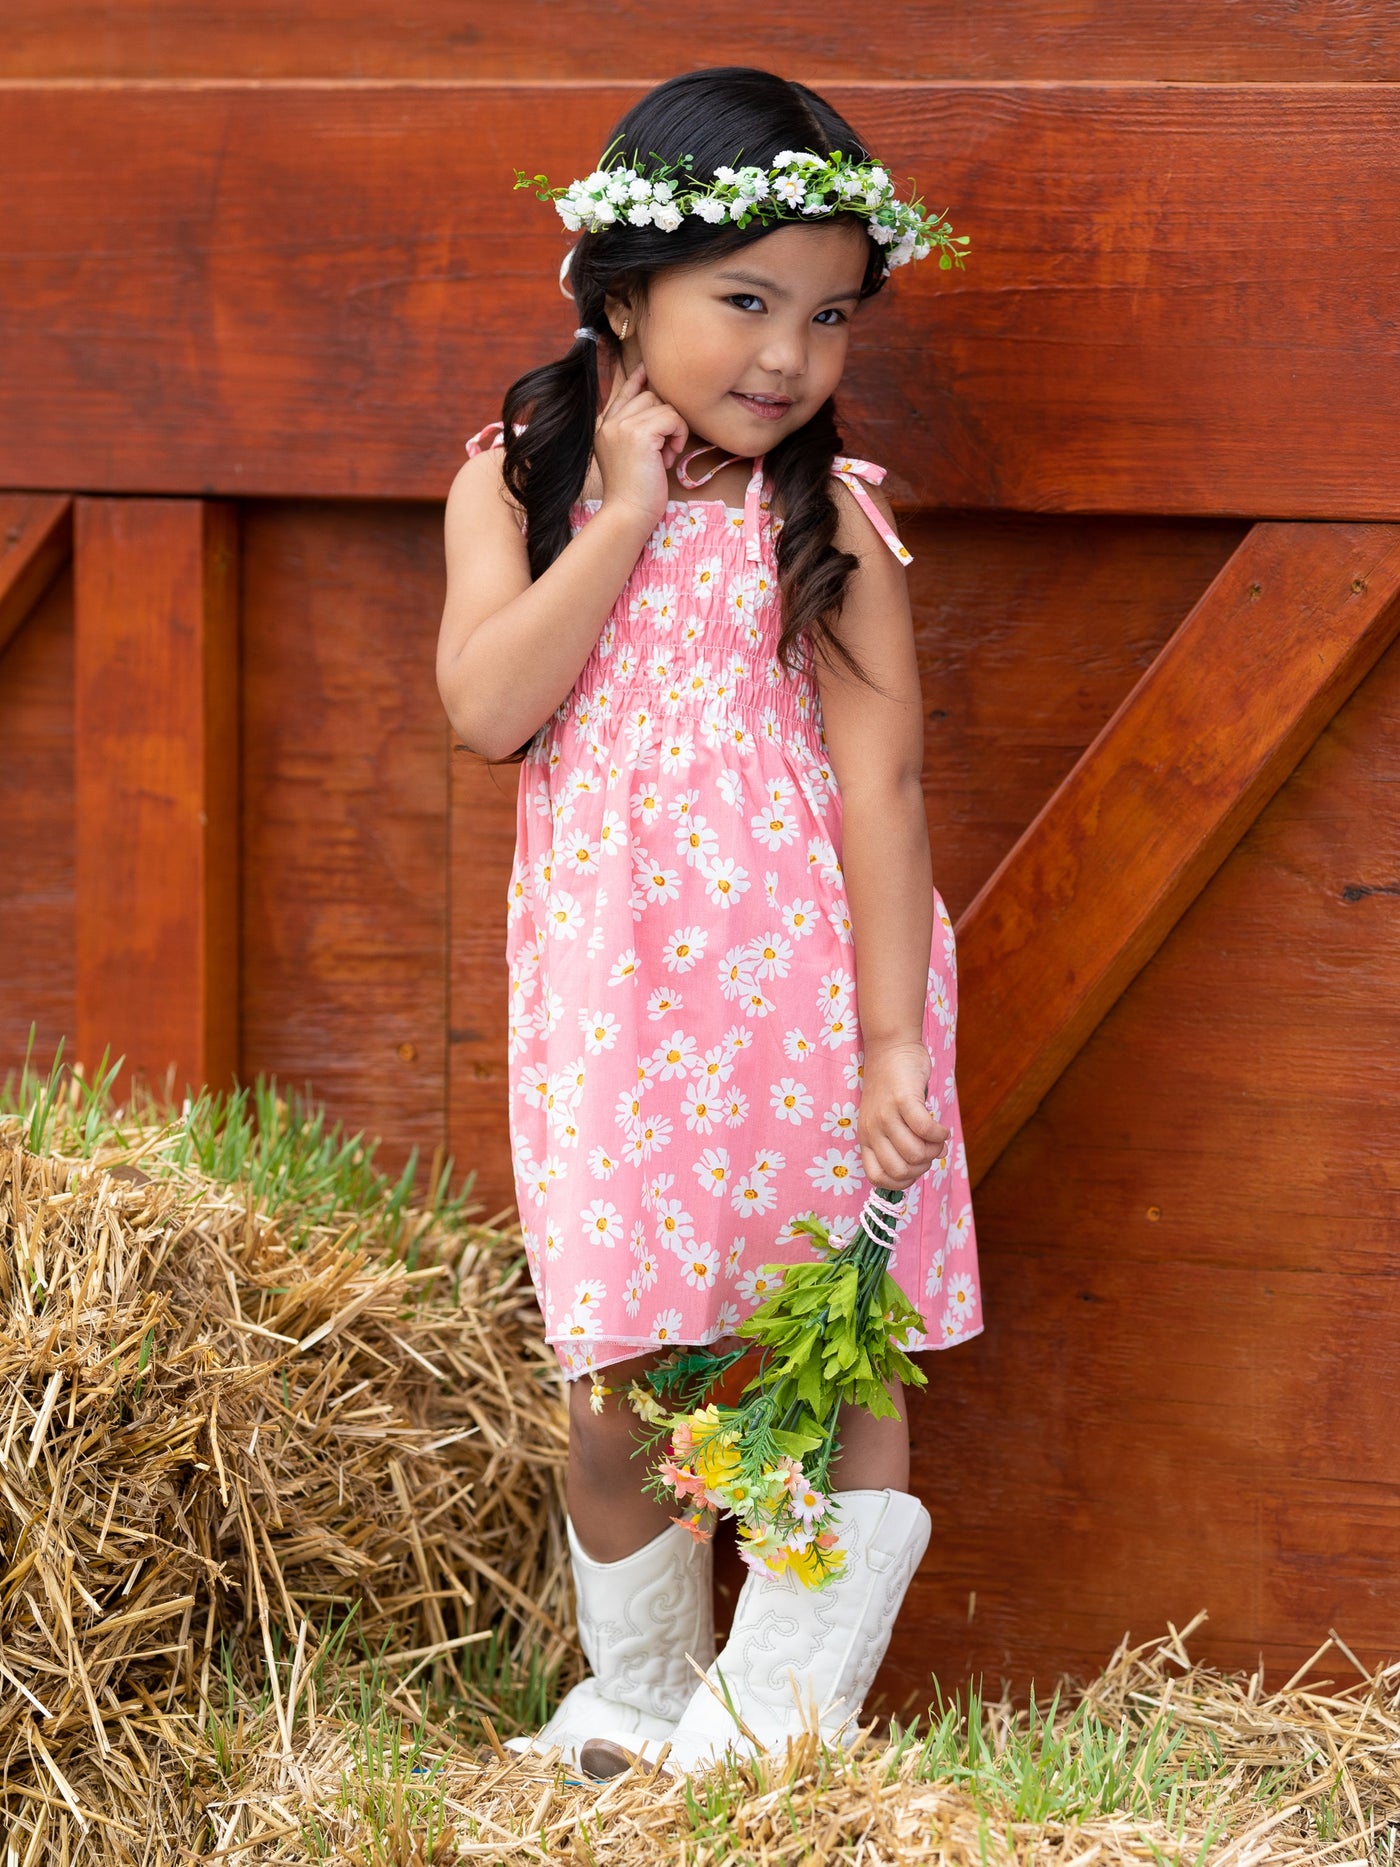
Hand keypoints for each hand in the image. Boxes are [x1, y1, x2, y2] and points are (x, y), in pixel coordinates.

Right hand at [593, 359, 688, 529]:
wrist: (627, 514)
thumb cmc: (635, 493)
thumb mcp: (631, 456)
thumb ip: (637, 432)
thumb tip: (659, 407)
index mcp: (605, 427)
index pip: (624, 391)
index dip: (638, 378)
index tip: (646, 368)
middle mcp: (610, 422)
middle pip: (650, 395)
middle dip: (665, 419)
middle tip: (665, 451)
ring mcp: (621, 426)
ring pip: (662, 404)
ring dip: (673, 429)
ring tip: (666, 456)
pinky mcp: (639, 434)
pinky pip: (671, 417)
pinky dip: (678, 435)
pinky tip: (670, 457)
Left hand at [857, 1039, 951, 1191]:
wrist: (890, 1047)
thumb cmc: (893, 1087)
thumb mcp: (887, 1119)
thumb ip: (903, 1142)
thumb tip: (934, 1158)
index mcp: (866, 1138)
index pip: (878, 1178)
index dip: (902, 1181)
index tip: (917, 1167)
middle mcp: (872, 1130)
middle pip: (900, 1170)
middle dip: (922, 1167)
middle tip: (931, 1150)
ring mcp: (885, 1115)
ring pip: (915, 1154)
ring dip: (934, 1150)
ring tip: (938, 1138)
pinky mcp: (902, 1100)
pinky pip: (925, 1130)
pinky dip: (939, 1134)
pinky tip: (942, 1128)